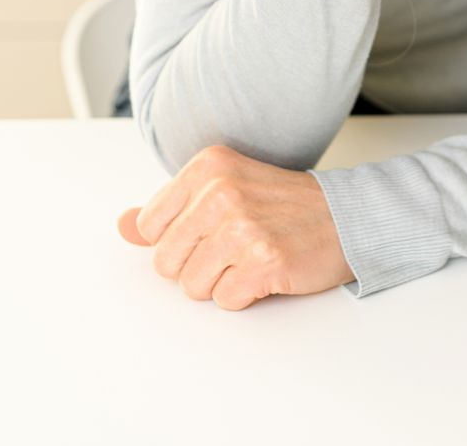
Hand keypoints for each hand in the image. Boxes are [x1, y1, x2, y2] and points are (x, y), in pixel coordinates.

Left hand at [116, 144, 355, 308]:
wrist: (345, 217)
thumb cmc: (282, 206)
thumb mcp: (224, 189)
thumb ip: (170, 209)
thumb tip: (121, 225)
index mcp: (207, 166)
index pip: (149, 227)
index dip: (179, 240)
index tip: (212, 228)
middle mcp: (220, 190)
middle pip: (166, 262)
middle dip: (197, 265)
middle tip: (235, 246)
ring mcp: (242, 225)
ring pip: (192, 286)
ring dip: (221, 282)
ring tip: (251, 256)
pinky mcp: (263, 260)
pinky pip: (225, 300)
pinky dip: (245, 294)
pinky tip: (268, 269)